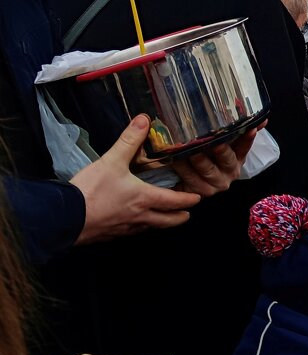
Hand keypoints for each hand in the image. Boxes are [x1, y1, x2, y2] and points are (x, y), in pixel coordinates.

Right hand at [71, 115, 201, 243]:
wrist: (63, 219)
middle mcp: (139, 216)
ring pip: (149, 228)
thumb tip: (144, 119)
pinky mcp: (109, 235)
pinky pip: (130, 232)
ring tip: (164, 219)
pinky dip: (138, 228)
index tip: (198, 199)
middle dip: (179, 217)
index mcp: (144, 198)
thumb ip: (129, 140)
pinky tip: (133, 224)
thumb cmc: (91, 191)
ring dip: (160, 223)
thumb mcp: (112, 161)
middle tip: (187, 214)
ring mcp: (124, 228)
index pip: (174, 201)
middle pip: (167, 221)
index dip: (188, 200)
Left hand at [172, 126, 257, 196]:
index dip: (248, 138)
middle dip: (221, 150)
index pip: (245, 146)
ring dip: (196, 159)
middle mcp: (229, 173)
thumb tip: (262, 119)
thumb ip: (237, 130)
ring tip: (187, 148)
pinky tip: (175, 160)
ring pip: (206, 170)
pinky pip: (189, 180)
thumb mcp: (223, 143)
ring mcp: (214, 185)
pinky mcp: (198, 192)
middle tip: (215, 142)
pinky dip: (182, 169)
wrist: (190, 180)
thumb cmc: (208, 156)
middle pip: (227, 160)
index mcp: (238, 159)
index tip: (250, 129)